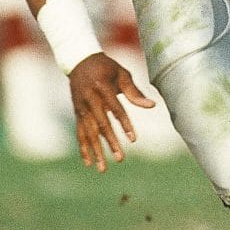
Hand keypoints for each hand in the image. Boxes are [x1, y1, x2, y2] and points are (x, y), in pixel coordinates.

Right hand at [68, 52, 155, 171]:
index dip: (125, 125)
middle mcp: (90, 99)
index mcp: (103, 88)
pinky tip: (88, 162)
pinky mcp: (77, 113)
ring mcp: (81, 108)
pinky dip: (83, 148)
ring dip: (96, 151)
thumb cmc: (106, 67)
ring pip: (89, 133)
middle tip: (120, 158)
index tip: (133, 139)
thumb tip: (152, 106)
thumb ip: (134, 92)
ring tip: (103, 168)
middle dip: (110, 143)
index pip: (116, 110)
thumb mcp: (121, 74)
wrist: (79, 61)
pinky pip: (80, 133)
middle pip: (101, 125)